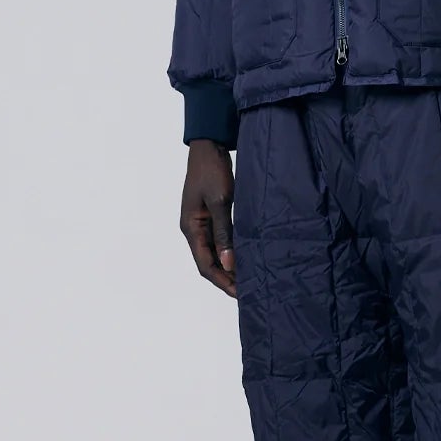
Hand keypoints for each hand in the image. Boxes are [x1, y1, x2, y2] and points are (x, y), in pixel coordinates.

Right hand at [180, 139, 236, 295]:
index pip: (204, 265)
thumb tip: (228, 263)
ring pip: (214, 253)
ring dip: (229, 267)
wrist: (209, 146)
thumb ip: (224, 233)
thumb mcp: (220, 201)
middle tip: (249, 291)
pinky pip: (220, 241)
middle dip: (226, 278)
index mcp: (191, 228)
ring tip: (249, 278)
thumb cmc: (212, 171)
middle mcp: (193, 229)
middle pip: (209, 263)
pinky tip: (245, 256)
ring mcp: (201, 223)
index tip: (239, 293)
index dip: (222, 281)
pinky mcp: (211, 216)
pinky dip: (231, 251)